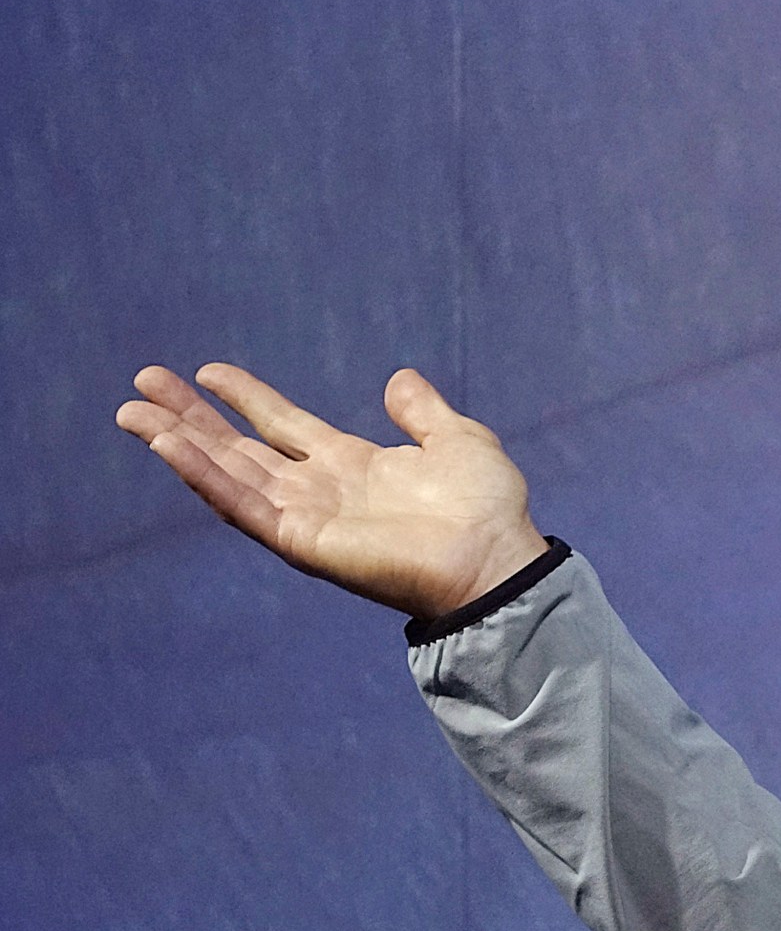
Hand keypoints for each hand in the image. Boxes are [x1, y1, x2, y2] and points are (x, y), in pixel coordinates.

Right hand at [114, 363, 549, 618]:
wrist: (497, 558)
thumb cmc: (487, 508)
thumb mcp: (458, 439)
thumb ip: (423, 412)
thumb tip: (399, 379)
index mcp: (353, 464)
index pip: (284, 425)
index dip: (247, 398)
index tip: (208, 371)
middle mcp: (320, 489)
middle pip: (240, 448)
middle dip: (191, 418)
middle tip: (143, 384)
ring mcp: (306, 516)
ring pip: (227, 474)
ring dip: (179, 444)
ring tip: (133, 413)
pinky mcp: (301, 541)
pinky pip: (242, 506)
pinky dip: (204, 478)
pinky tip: (170, 447)